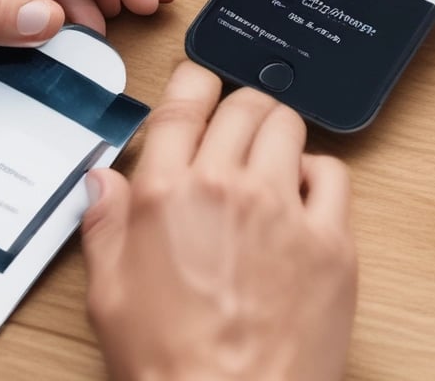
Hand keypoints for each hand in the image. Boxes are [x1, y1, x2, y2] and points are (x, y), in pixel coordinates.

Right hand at [81, 62, 357, 380]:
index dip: (193, 82)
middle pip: (242, 105)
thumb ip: (105, 225)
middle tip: (235, 127)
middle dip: (237, 107)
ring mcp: (282, 210)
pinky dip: (317, 172)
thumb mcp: (108, 296)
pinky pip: (332, 174)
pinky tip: (302, 195)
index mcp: (166, 194)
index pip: (183, 103)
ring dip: (276, 131)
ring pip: (288, 125)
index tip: (199, 83)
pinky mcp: (330, 241)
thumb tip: (103, 181)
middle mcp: (225, 187)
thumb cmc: (170, 366)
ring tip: (269, 157)